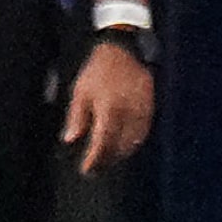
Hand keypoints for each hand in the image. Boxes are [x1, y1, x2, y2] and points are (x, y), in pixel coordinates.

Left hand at [61, 40, 153, 174]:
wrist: (123, 52)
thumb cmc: (98, 71)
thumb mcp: (80, 92)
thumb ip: (77, 118)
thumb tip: (70, 139)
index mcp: (109, 109)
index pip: (103, 142)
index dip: (95, 159)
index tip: (87, 169)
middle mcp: (129, 113)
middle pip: (120, 146)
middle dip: (107, 160)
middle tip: (95, 168)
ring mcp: (143, 112)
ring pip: (134, 142)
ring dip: (121, 154)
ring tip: (107, 159)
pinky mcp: (150, 109)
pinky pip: (143, 132)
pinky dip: (133, 143)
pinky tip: (123, 146)